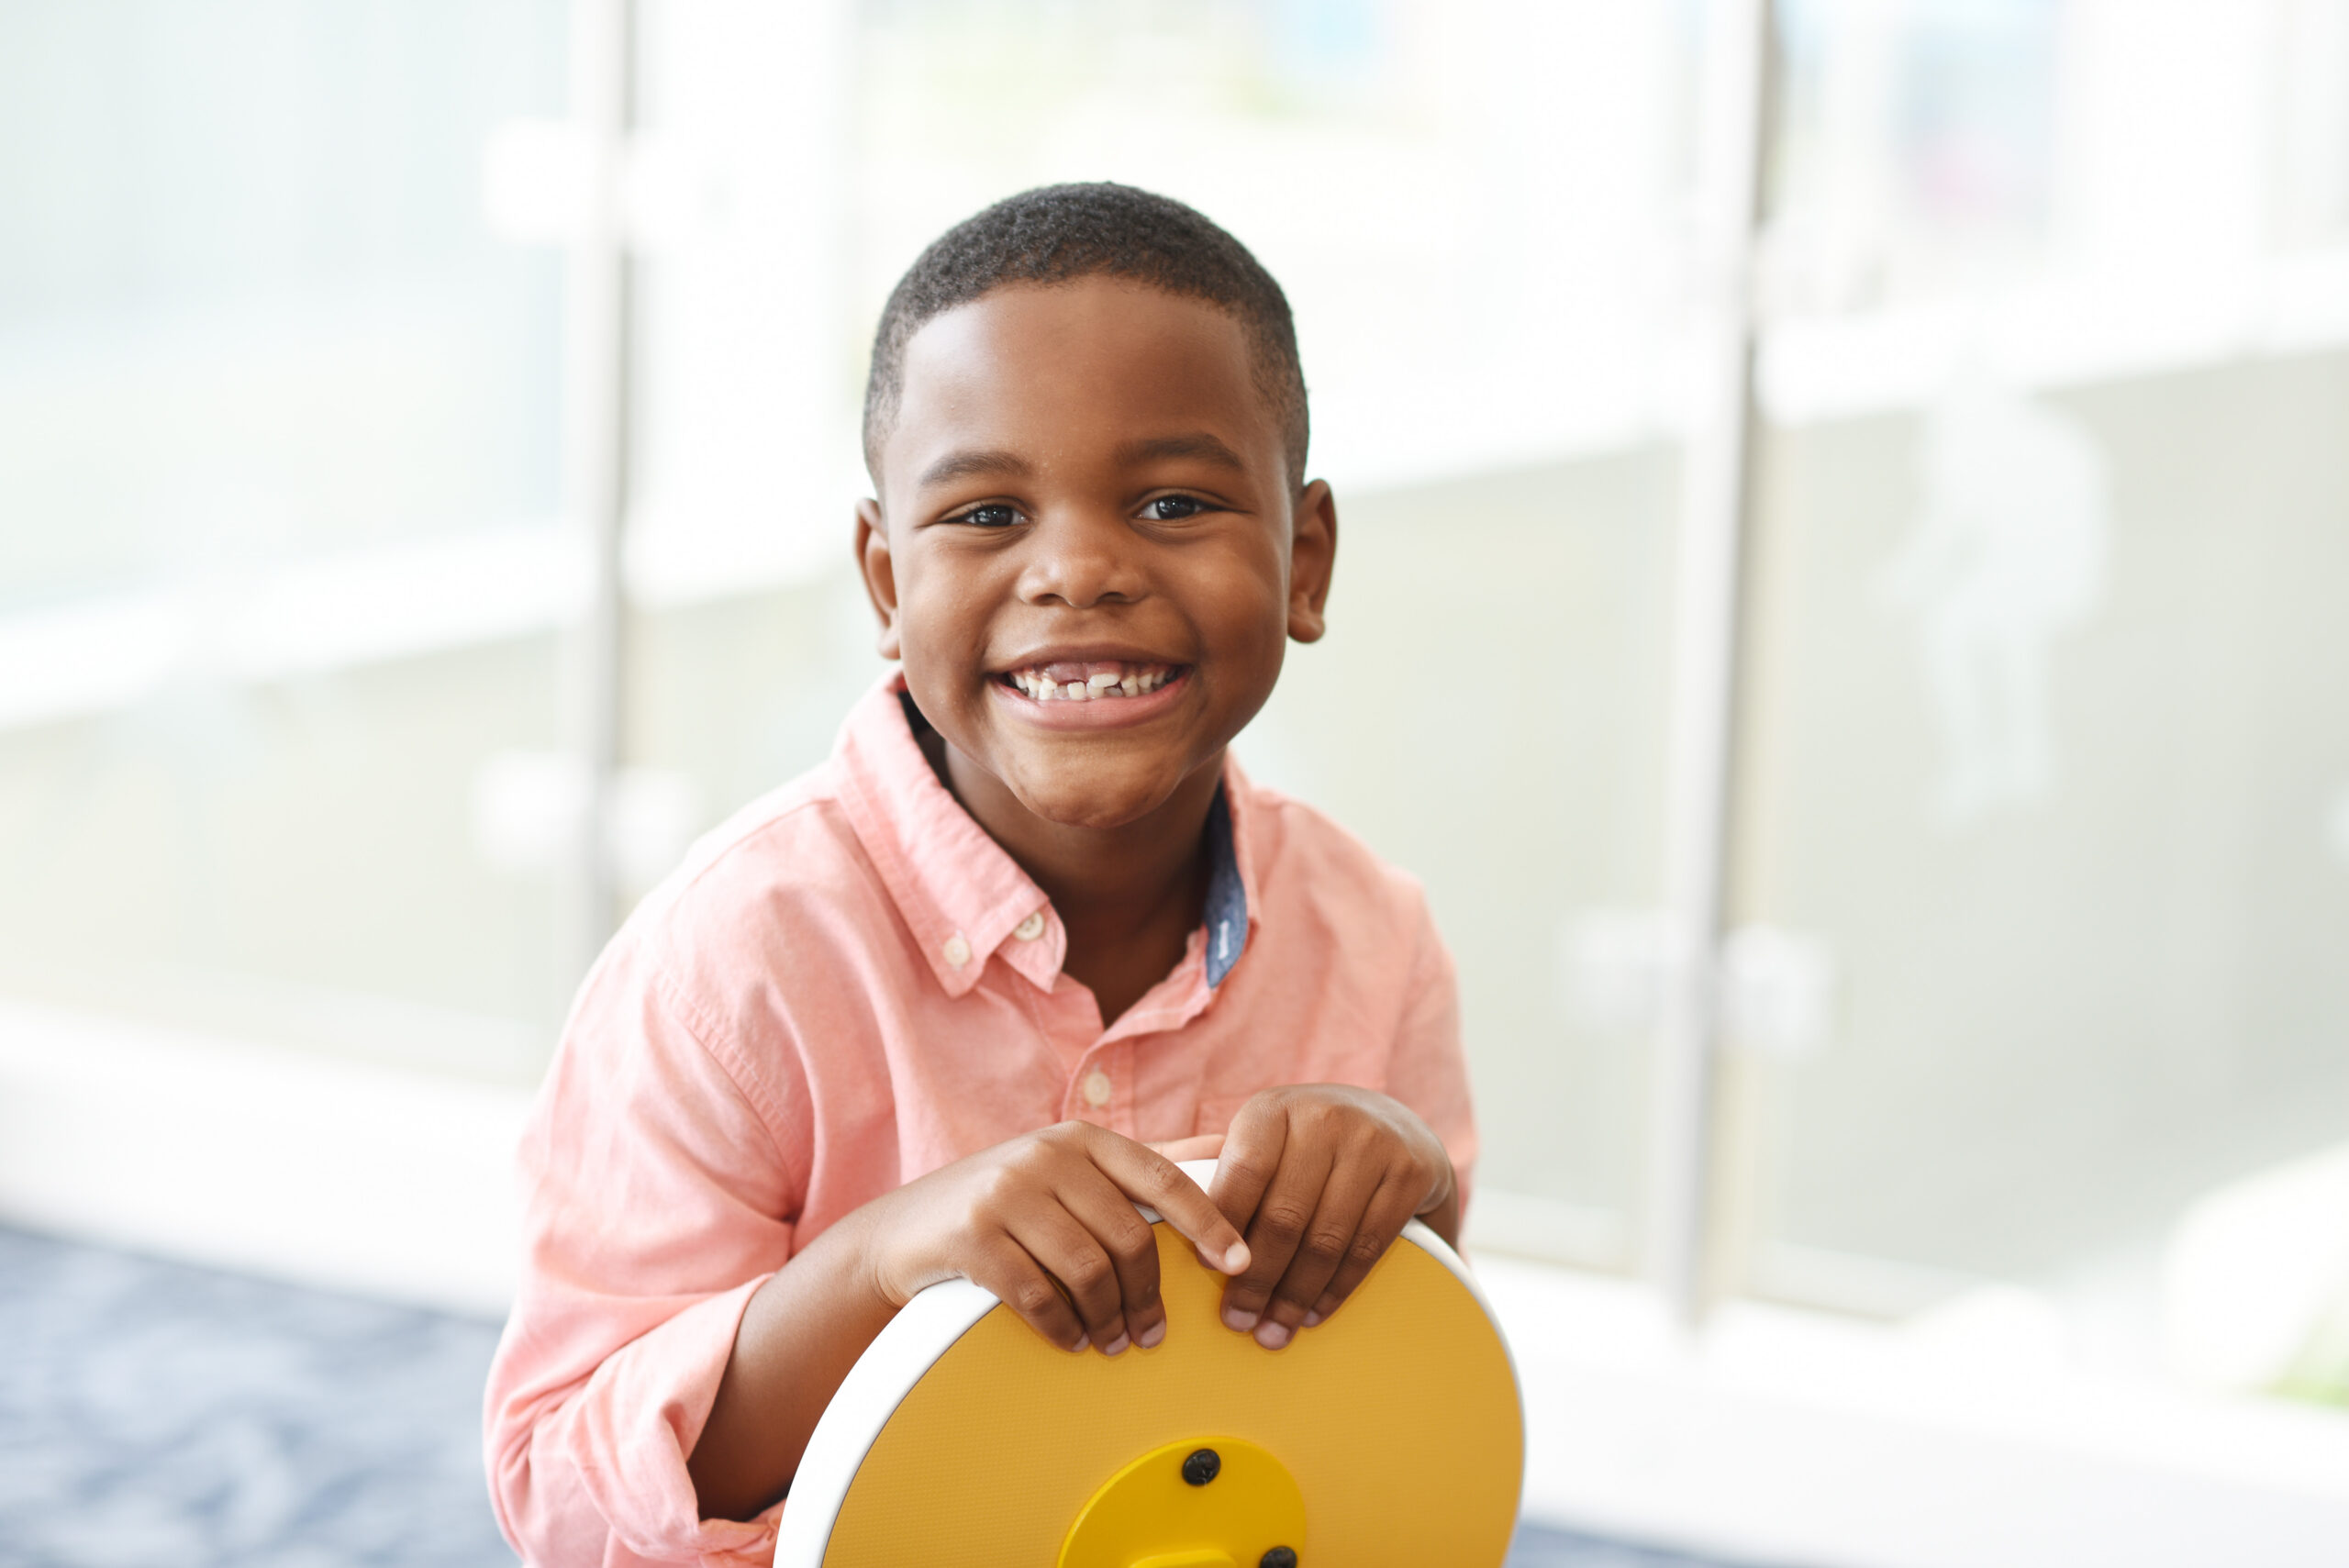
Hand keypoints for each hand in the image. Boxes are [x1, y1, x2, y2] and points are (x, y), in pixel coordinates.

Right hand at [858, 1121, 1250, 1356]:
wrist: (906, 1228)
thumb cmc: (1008, 1202)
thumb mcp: (1069, 1168)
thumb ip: (1143, 1162)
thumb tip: (1226, 1143)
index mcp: (1082, 1139)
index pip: (1162, 1178)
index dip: (1208, 1222)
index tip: (1240, 1263)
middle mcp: (1046, 1155)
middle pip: (1129, 1238)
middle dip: (1148, 1296)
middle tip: (1151, 1334)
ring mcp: (1004, 1192)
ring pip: (1087, 1271)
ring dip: (1107, 1320)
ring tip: (1112, 1342)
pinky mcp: (970, 1235)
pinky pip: (1037, 1295)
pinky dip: (1062, 1327)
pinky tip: (1070, 1340)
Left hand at [1206, 1085, 1456, 1350]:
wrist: (1395, 1124)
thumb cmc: (1304, 1143)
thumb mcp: (1263, 1136)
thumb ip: (1214, 1166)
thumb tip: (1150, 1208)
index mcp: (1273, 1109)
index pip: (1241, 1173)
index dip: (1221, 1227)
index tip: (1203, 1271)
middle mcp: (1324, 1118)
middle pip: (1284, 1217)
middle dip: (1256, 1279)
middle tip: (1236, 1322)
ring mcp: (1372, 1144)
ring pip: (1326, 1239)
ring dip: (1294, 1296)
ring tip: (1272, 1331)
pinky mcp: (1409, 1173)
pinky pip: (1367, 1247)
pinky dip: (1336, 1290)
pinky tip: (1313, 1314)